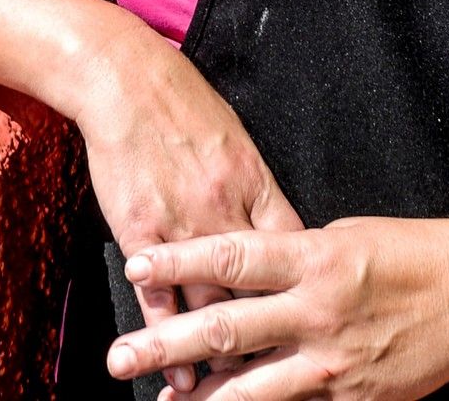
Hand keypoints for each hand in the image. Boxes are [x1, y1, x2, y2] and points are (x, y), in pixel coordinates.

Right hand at [75, 27, 302, 391]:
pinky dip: (174, 342)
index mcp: (254, 183)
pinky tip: (185, 378)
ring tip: (239, 394)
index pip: (295, 249)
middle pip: (260, 290)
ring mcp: (183, 227)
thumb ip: (256, 186)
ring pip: (213, 308)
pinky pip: (162, 302)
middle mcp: (225, 211)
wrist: (126, 80)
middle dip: (277, 337)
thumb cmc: (183, 102)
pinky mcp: (142, 235)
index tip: (322, 318)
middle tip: (292, 374)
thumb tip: (281, 226)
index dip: (310, 288)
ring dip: (228, 355)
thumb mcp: (236, 139)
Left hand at [104, 214, 448, 398]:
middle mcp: (318, 310)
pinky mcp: (353, 398)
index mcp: (315, 256)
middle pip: (227, 329)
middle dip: (167, 343)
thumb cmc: (412, 251)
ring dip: (202, 398)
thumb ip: (293, 257)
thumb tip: (242, 271)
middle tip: (119, 357)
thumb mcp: (345, 236)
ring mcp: (335, 362)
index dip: (180, 261)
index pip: (232, 257)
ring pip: (253, 386)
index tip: (136, 263)